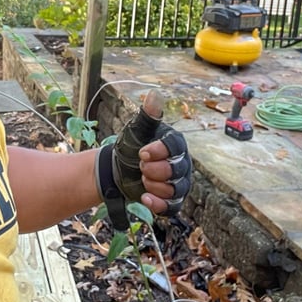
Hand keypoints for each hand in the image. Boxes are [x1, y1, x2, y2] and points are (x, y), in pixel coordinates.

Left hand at [96, 90, 192, 229]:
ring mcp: (178, 182)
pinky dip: (158, 204)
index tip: (142, 152)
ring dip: (154, 186)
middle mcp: (181, 163)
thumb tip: (154, 95)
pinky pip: (172, 206)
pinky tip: (144, 198)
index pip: (175, 147)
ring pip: (175, 189)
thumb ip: (147, 114)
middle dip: (155, 170)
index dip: (159, 151)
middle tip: (140, 166)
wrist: (119, 167)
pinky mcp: (171, 199)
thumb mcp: (137, 128)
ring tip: (141, 180)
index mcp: (175, 144)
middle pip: (176, 170)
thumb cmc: (132, 144)